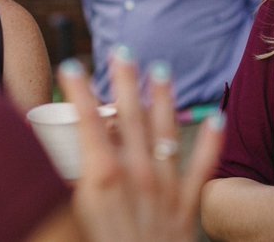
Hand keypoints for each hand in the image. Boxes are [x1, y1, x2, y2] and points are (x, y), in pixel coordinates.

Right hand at [58, 50, 223, 241]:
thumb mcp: (67, 223)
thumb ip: (63, 191)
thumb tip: (56, 161)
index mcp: (100, 181)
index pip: (87, 123)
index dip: (80, 92)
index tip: (72, 66)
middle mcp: (135, 179)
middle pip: (128, 120)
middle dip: (125, 83)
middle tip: (123, 51)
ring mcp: (163, 193)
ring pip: (165, 135)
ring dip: (163, 100)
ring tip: (162, 71)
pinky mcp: (185, 212)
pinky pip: (202, 171)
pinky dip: (211, 142)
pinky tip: (217, 116)